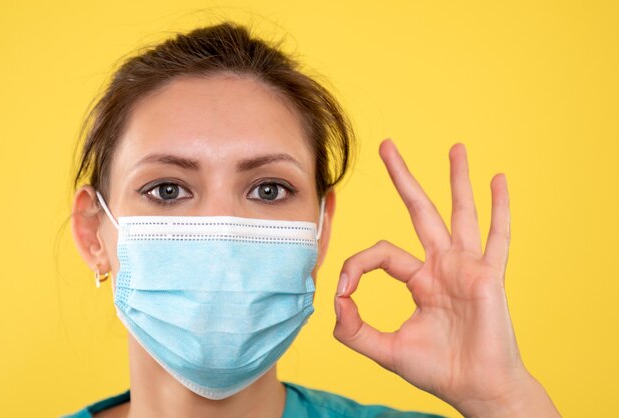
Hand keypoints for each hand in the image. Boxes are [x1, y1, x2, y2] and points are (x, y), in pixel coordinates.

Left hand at [333, 140, 559, 416]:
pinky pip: (497, 237)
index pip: (381, 252)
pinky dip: (500, 208)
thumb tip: (334, 302)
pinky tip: (498, 180)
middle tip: (388, 145)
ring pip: (459, 213)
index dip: (357, 265)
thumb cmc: (438, 370)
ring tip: (456, 148)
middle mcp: (441, 266)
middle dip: (403, 178)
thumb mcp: (385, 349)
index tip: (344, 290)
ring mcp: (466, 267)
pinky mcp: (487, 275)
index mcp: (418, 279)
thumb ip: (354, 330)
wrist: (476, 389)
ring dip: (457, 179)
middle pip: (418, 210)